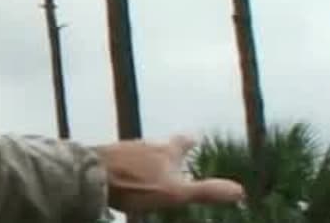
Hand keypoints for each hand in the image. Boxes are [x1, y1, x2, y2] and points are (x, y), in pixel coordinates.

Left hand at [95, 135, 243, 214]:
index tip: (194, 137)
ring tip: (150, 166)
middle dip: (167, 150)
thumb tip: (241, 191)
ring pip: (139, 151)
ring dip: (146, 158)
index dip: (189, 141)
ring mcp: (122, 149)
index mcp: (164, 151)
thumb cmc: (134, 184)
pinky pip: (119, 160)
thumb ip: (206, 191)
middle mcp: (143, 144)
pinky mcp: (102, 157)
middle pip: (159, 146)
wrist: (88, 174)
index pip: (182, 142)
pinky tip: (122, 175)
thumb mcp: (175, 192)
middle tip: (173, 153)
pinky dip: (126, 166)